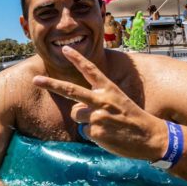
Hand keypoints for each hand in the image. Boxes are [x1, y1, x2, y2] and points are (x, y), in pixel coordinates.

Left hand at [32, 45, 166, 160]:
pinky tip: (109, 136)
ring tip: (106, 125)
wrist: (151, 137)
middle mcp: (102, 99)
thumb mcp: (118, 101)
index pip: (90, 70)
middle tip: (35, 80)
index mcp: (109, 89)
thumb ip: (97, 101)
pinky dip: (94, 135)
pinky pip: (85, 132)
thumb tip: (78, 110)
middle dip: (51, 84)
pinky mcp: (96, 131)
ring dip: (85, 121)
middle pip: (71, 90)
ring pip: (76, 114)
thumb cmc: (132, 118)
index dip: (77, 59)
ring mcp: (98, 115)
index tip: (65, 49)